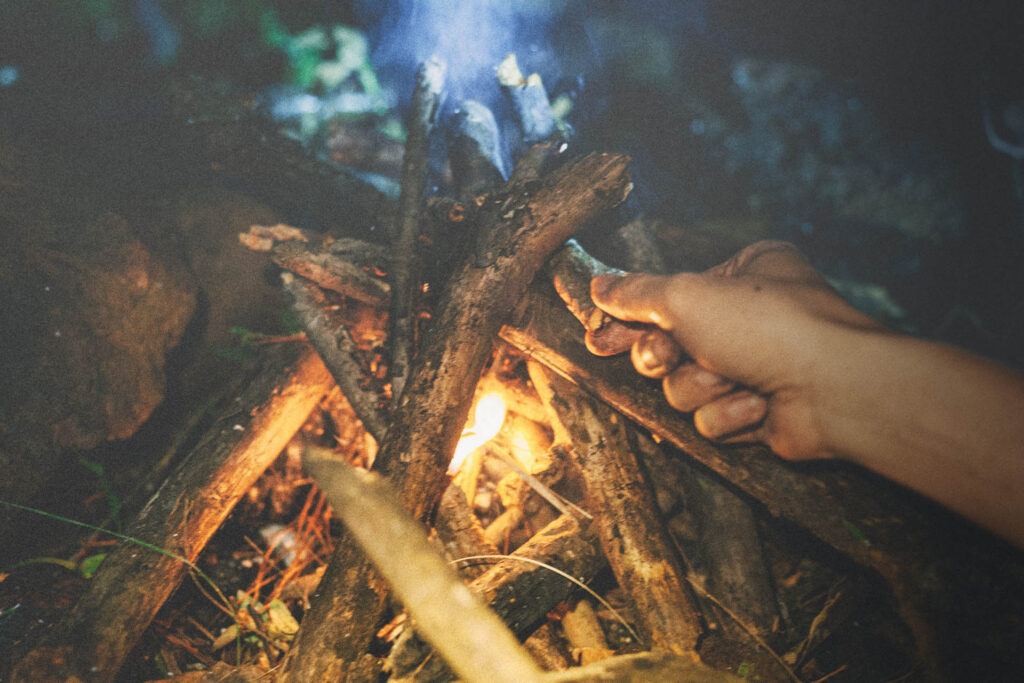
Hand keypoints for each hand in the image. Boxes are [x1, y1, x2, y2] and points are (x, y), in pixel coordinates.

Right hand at [589, 241, 882, 460]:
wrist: (834, 389)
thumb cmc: (769, 327)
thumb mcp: (688, 295)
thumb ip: (637, 293)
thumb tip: (599, 286)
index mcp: (740, 275)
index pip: (665, 298)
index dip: (627, 322)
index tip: (599, 340)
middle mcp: (747, 319)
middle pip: (666, 346)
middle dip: (665, 358)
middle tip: (668, 355)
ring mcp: (753, 367)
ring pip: (684, 388)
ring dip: (700, 388)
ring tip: (731, 378)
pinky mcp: (757, 412)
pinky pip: (712, 419)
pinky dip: (729, 414)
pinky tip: (756, 405)